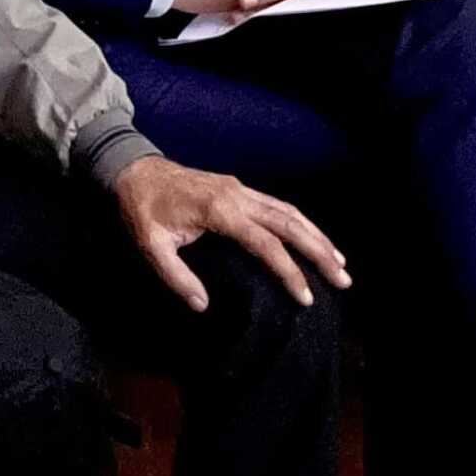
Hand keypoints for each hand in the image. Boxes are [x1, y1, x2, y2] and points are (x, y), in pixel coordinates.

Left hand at [113, 155, 349, 312]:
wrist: (131, 169)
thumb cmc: (140, 208)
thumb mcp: (150, 245)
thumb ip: (176, 276)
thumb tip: (203, 305)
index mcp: (218, 209)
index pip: (265, 243)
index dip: (288, 270)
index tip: (305, 296)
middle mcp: (237, 195)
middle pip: (289, 224)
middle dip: (319, 252)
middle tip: (344, 280)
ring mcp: (239, 189)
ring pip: (289, 212)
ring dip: (317, 236)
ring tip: (340, 263)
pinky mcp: (238, 188)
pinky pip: (278, 205)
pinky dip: (300, 222)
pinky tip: (313, 238)